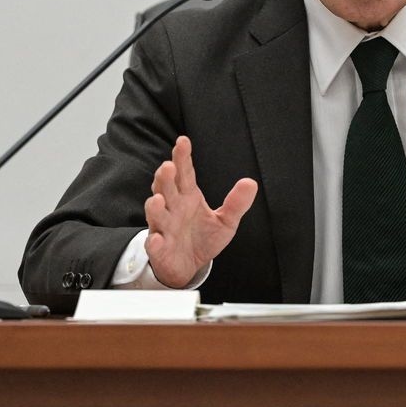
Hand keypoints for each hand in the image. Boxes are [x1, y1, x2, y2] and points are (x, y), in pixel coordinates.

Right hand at [143, 136, 257, 287]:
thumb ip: (236, 203)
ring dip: (155, 206)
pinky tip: (157, 239)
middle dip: (165, 178)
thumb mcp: (226, 220)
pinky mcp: (160, 249)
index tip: (183, 141)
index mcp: (188, 196)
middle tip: (168, 167)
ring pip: (156, 214)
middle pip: (166, 189)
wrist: (190, 265)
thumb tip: (250, 183)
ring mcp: (164, 227)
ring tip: (157, 199)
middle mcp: (172, 208)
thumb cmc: (204, 237)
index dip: (182, 157)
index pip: (185, 173)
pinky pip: (154, 245)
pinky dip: (154, 242)